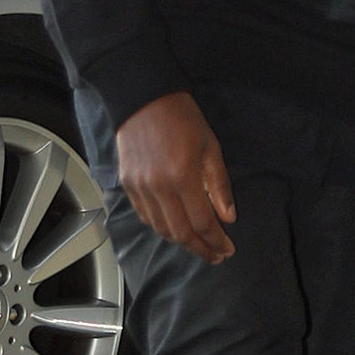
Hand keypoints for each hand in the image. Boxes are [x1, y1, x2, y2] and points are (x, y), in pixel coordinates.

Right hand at [115, 91, 235, 261]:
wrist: (143, 99)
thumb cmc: (183, 118)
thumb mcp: (211, 148)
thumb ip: (219, 185)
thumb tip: (228, 218)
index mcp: (183, 177)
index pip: (202, 222)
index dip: (216, 241)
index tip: (227, 250)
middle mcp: (158, 187)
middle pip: (180, 233)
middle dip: (200, 248)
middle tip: (215, 255)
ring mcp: (139, 187)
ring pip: (160, 228)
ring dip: (180, 241)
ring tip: (198, 244)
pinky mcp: (127, 184)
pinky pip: (145, 216)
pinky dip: (161, 227)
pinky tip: (174, 228)